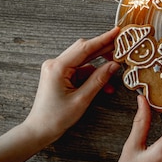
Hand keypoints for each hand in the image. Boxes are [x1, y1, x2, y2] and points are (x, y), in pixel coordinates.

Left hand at [23, 27, 120, 144]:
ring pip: (85, 61)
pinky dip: (93, 76)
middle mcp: (56, 64)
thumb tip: (114, 65)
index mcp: (58, 67)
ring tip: (116, 71)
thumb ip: (99, 80)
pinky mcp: (61, 75)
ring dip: (100, 67)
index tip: (117, 31)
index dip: (103, 39)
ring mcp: (57, 69)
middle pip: (85, 50)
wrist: (39, 130)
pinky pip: (81, 70)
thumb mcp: (82, 99)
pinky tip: (106, 85)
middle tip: (122, 47)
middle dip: (104, 50)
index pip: (85, 48)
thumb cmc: (56, 117)